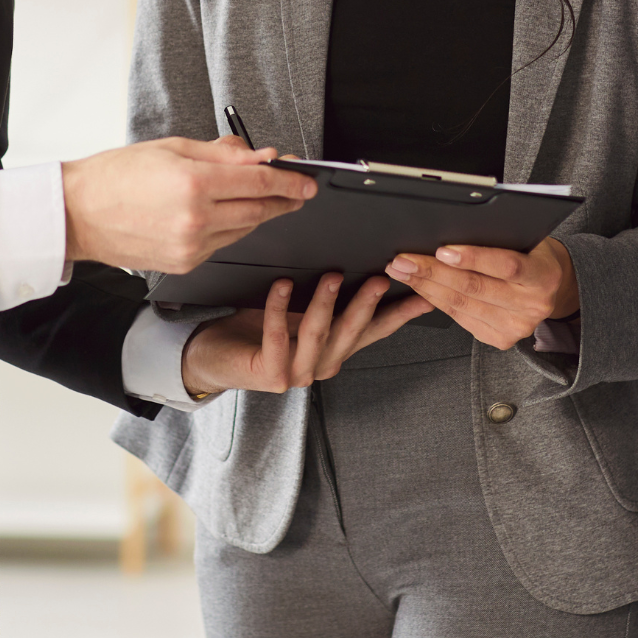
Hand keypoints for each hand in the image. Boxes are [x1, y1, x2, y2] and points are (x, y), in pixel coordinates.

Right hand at [62, 136, 315, 274]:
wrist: (79, 214)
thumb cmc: (117, 175)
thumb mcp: (173, 148)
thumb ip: (222, 154)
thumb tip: (260, 155)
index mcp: (194, 183)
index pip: (259, 181)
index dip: (289, 180)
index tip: (306, 180)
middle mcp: (196, 219)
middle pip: (258, 210)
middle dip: (283, 200)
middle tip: (299, 192)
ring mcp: (191, 246)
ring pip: (244, 231)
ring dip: (259, 215)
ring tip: (268, 199)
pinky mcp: (185, 264)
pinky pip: (223, 245)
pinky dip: (233, 230)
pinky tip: (231, 217)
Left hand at [182, 273, 432, 394]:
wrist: (212, 358)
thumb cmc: (254, 331)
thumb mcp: (297, 311)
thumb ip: (324, 298)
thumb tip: (350, 263)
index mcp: (333, 350)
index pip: (374, 331)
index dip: (400, 315)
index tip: (424, 297)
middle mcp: (320, 365)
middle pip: (352, 333)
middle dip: (368, 305)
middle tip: (380, 278)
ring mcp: (296, 373)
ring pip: (319, 335)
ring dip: (327, 304)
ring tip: (332, 276)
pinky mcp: (270, 373)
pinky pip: (277, 336)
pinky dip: (279, 308)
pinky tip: (282, 285)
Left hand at [381, 237, 579, 350]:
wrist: (549, 287)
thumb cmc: (533, 254)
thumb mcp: (526, 239)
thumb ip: (499, 237)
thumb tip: (451, 227)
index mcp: (544, 276)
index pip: (507, 266)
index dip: (473, 257)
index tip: (442, 249)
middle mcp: (532, 306)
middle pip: (475, 287)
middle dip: (433, 272)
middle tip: (404, 259)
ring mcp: (516, 327)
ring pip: (462, 305)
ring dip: (426, 287)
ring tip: (403, 271)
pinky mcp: (500, 339)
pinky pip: (460, 318)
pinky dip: (435, 301)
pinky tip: (419, 288)